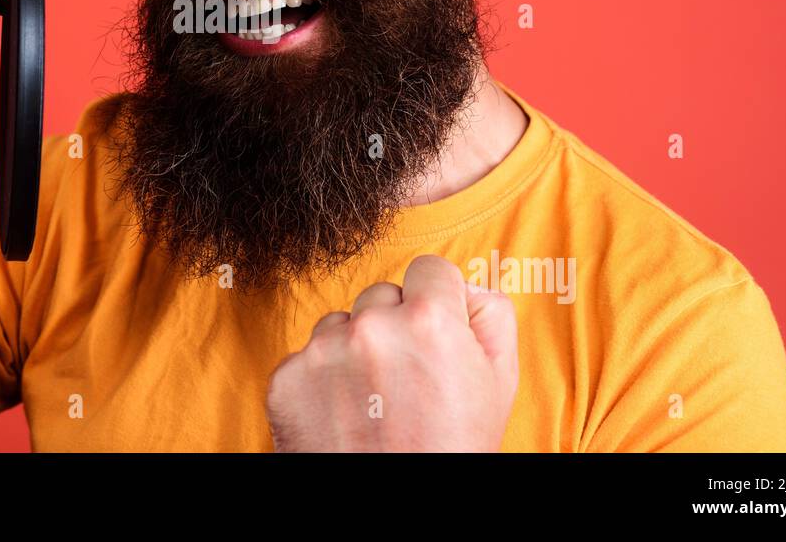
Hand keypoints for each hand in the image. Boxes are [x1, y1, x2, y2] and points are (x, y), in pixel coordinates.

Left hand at [265, 255, 518, 451]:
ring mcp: (322, 353)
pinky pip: (306, 357)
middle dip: (394, 326)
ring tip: (375, 402)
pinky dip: (321, 381)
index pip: (429, 269)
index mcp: (428, 322)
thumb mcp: (498, 385)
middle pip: (382, 295)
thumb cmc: (449, 453)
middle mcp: (371, 328)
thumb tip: (467, 288)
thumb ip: (491, 318)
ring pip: (341, 323)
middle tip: (408, 379)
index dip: (437, 299)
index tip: (434, 325)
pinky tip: (344, 414)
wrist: (395, 517)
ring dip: (354, 350)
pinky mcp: (286, 379)